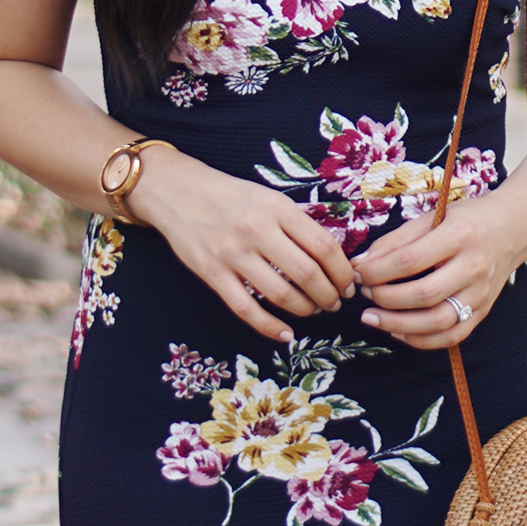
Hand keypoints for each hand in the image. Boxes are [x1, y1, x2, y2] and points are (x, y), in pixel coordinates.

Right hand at [130, 145, 355, 345]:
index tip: (348, 283)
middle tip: (335, 302)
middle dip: (329, 295)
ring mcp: (232, 253)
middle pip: (307, 273)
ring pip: (280, 294)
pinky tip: (286, 334)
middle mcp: (256, 229)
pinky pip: (246, 309)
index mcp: (277, 208)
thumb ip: (296, 224)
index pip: (323, 246)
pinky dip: (270, 327)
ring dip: (305, 309)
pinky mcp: (211, 272)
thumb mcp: (268, 198)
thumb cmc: (230, 196)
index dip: (342, 271)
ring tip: (313, 311)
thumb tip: (332, 259)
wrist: (178, 191)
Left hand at [353, 192, 526, 347]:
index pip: (410, 260)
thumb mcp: (432, 218)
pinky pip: (452, 335)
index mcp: (459, 236)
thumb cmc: (466, 220)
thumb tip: (360, 264)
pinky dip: (421, 340)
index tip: (357, 272)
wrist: (512, 229)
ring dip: (398, 324)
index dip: (377, 270)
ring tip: (372, 318)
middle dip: (385, 298)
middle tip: (364, 294)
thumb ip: (396, 241)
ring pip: (438, 321)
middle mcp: (474, 267)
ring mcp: (481, 293)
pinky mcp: (483, 311)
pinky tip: (398, 331)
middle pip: (424, 294)